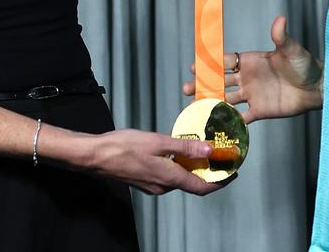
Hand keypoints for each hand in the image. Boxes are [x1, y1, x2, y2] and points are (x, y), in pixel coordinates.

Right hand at [84, 128, 225, 195]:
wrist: (96, 156)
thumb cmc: (123, 146)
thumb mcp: (158, 142)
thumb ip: (184, 146)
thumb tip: (209, 150)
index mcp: (169, 178)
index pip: (202, 187)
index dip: (220, 182)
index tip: (232, 173)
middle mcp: (162, 186)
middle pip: (192, 183)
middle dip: (208, 172)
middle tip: (219, 157)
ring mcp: (152, 185)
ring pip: (179, 179)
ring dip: (192, 168)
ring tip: (200, 151)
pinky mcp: (144, 180)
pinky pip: (168, 176)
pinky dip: (178, 167)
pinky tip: (176, 152)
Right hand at [183, 16, 322, 123]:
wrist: (316, 88)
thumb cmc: (304, 64)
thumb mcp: (291, 49)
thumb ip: (282, 36)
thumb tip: (281, 19)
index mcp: (251, 61)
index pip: (226, 61)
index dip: (210, 63)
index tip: (194, 66)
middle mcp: (248, 77)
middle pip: (220, 81)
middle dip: (203, 84)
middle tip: (187, 88)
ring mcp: (253, 95)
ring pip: (226, 99)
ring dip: (211, 102)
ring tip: (195, 107)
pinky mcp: (260, 110)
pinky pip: (241, 117)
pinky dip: (230, 121)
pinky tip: (217, 126)